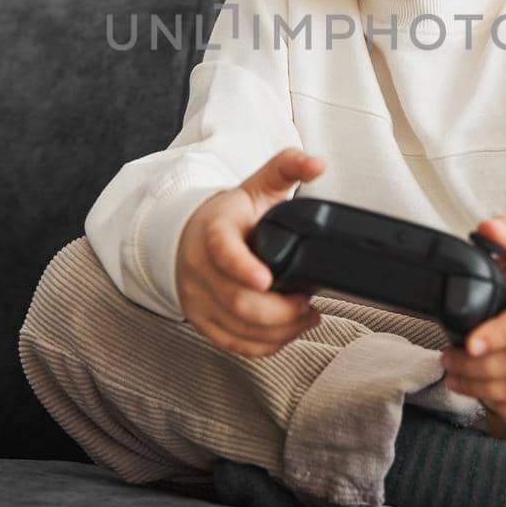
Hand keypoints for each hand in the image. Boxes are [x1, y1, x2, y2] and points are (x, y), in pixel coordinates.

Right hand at [175, 147, 325, 356]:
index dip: (242, 267)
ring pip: (237, 328)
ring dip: (278, 330)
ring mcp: (199, 297)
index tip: (266, 279)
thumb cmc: (230, 215)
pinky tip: (287, 331)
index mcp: (214, 230)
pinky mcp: (202, 321)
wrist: (188, 236)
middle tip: (307, 303)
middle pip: (237, 301)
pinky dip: (264, 344)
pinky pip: (233, 344)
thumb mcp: (257, 186)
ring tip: (305, 316)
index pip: (223, 251)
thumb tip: (317, 162)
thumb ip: (286, 168)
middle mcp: (200, 267)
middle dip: (279, 310)